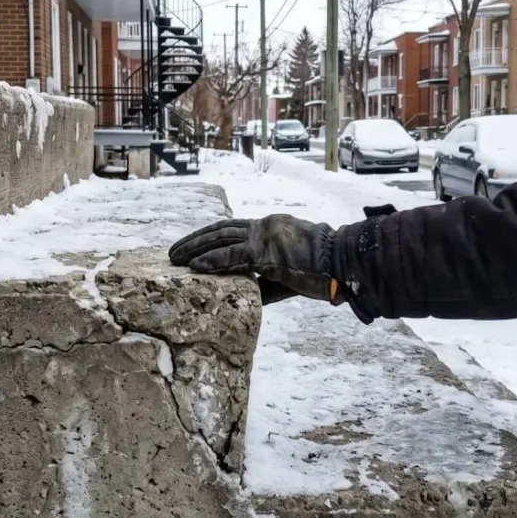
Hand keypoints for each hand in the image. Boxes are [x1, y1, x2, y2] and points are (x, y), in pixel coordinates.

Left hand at [168, 215, 343, 304]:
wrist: (342, 262)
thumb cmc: (321, 270)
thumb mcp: (287, 271)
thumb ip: (263, 279)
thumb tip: (243, 292)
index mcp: (269, 226)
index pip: (232, 228)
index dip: (210, 237)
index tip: (192, 246)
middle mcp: (263, 225)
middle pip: (220, 229)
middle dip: (194, 241)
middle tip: (174, 252)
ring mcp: (264, 236)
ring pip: (219, 239)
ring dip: (194, 249)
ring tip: (175, 259)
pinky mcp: (265, 251)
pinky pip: (231, 255)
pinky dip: (210, 260)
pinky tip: (194, 266)